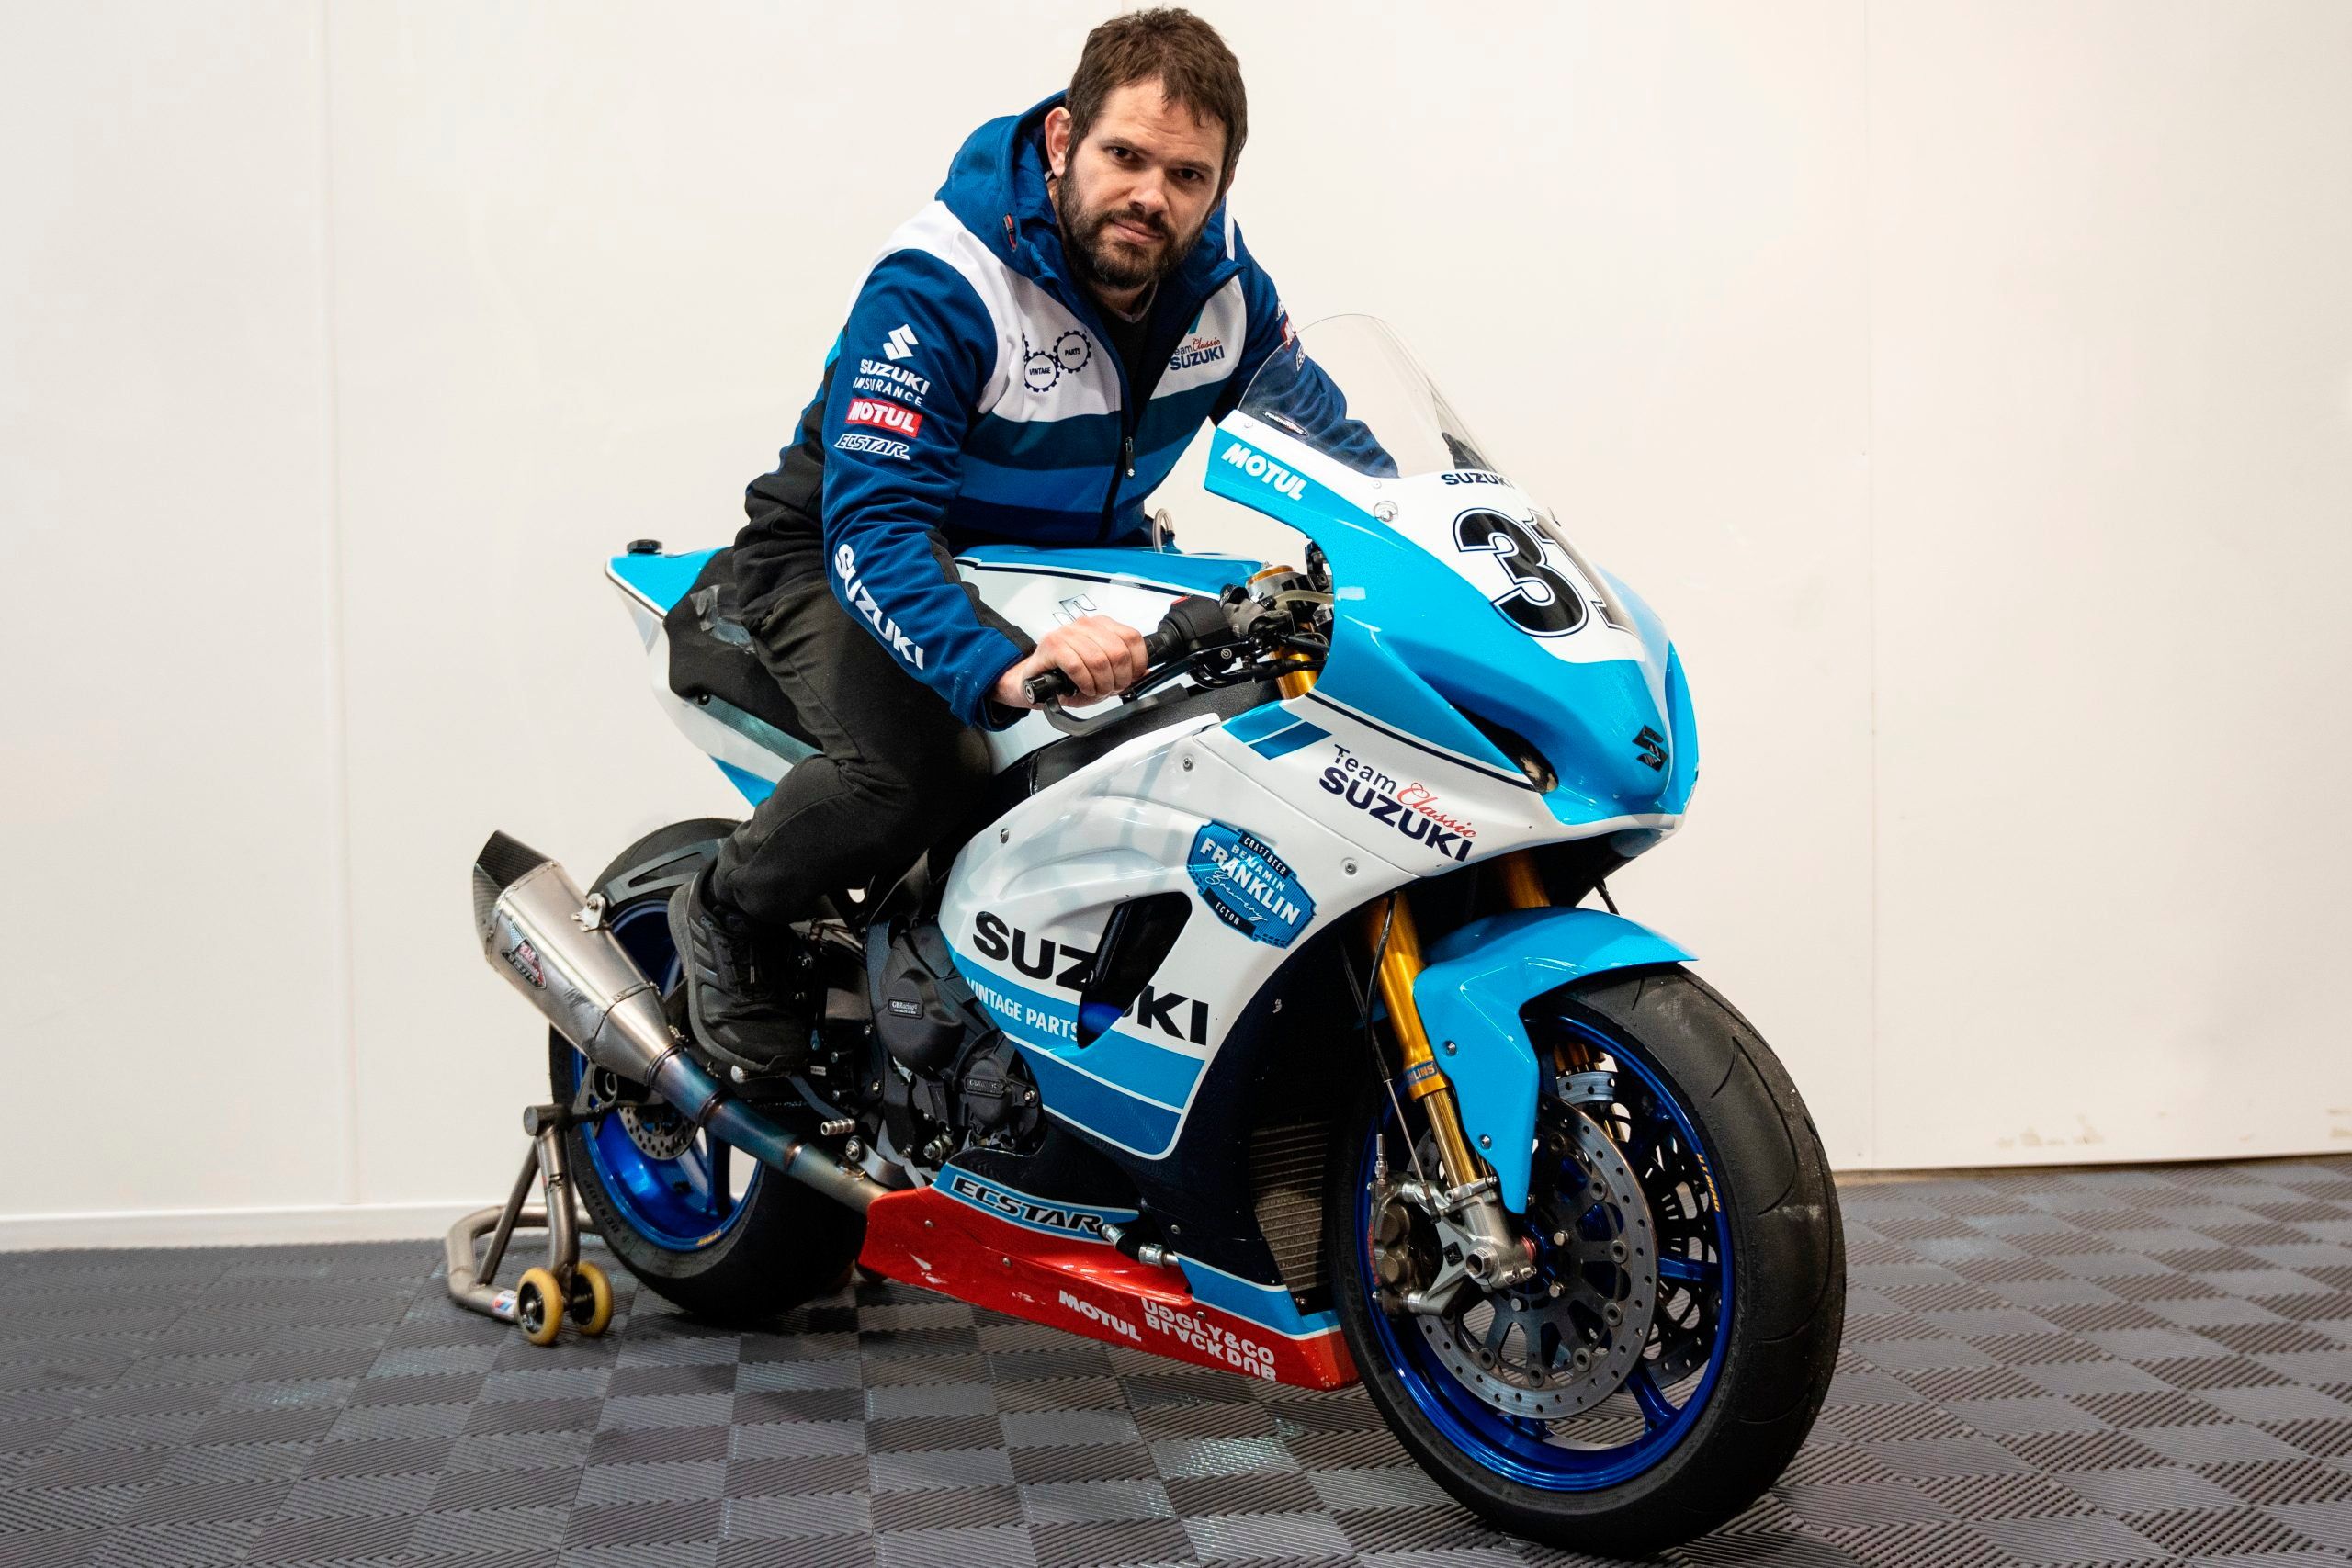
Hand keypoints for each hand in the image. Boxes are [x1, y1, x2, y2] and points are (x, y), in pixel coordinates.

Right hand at [993, 614, 1149, 709]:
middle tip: (1110, 689)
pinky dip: (1084, 682)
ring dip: (1101, 684)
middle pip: (1118, 652)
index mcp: (1101, 625)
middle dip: (1119, 679)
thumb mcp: (1101, 674)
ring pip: (1099, 660)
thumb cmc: (1065, 676)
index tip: (1130, 679)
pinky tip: (1082, 687)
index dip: (1137, 664)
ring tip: (1095, 690)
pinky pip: (1077, 665)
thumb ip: (1123, 671)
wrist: (1034, 681)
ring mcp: (1067, 633)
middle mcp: (1085, 625)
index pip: (1132, 638)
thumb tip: (1146, 673)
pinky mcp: (1051, 645)